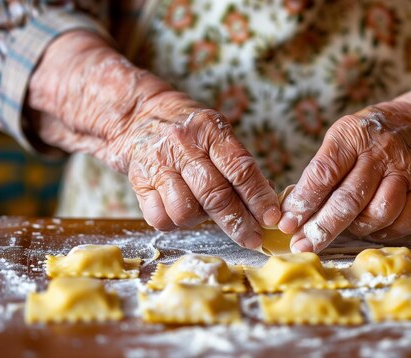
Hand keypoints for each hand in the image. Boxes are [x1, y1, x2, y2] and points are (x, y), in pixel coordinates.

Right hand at [28, 31, 279, 247]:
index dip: (258, 198)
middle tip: (254, 239)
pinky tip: (182, 211)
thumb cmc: (189, 132)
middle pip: (215, 194)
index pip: (240, 169)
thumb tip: (267, 201)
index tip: (272, 218)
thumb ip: (240, 165)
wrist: (137, 117)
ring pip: (185, 210)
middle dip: (239, 223)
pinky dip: (175, 223)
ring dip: (201, 220)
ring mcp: (158, 164)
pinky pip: (160, 218)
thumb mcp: (217, 134)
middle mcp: (183, 145)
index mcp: (210, 130)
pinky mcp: (138, 182)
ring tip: (205, 212)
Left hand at [278, 106, 410, 252]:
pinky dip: (382, 232)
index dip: (304, 202)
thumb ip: (319, 174)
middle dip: (322, 227)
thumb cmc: (367, 140)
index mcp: (352, 135)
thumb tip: (292, 214)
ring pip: (379, 213)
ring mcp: (406, 169)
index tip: (287, 224)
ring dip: (356, 229)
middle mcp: (381, 151)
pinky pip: (402, 223)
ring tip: (343, 228)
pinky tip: (369, 227)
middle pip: (349, 199)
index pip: (324, 173)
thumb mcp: (340, 141)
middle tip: (302, 245)